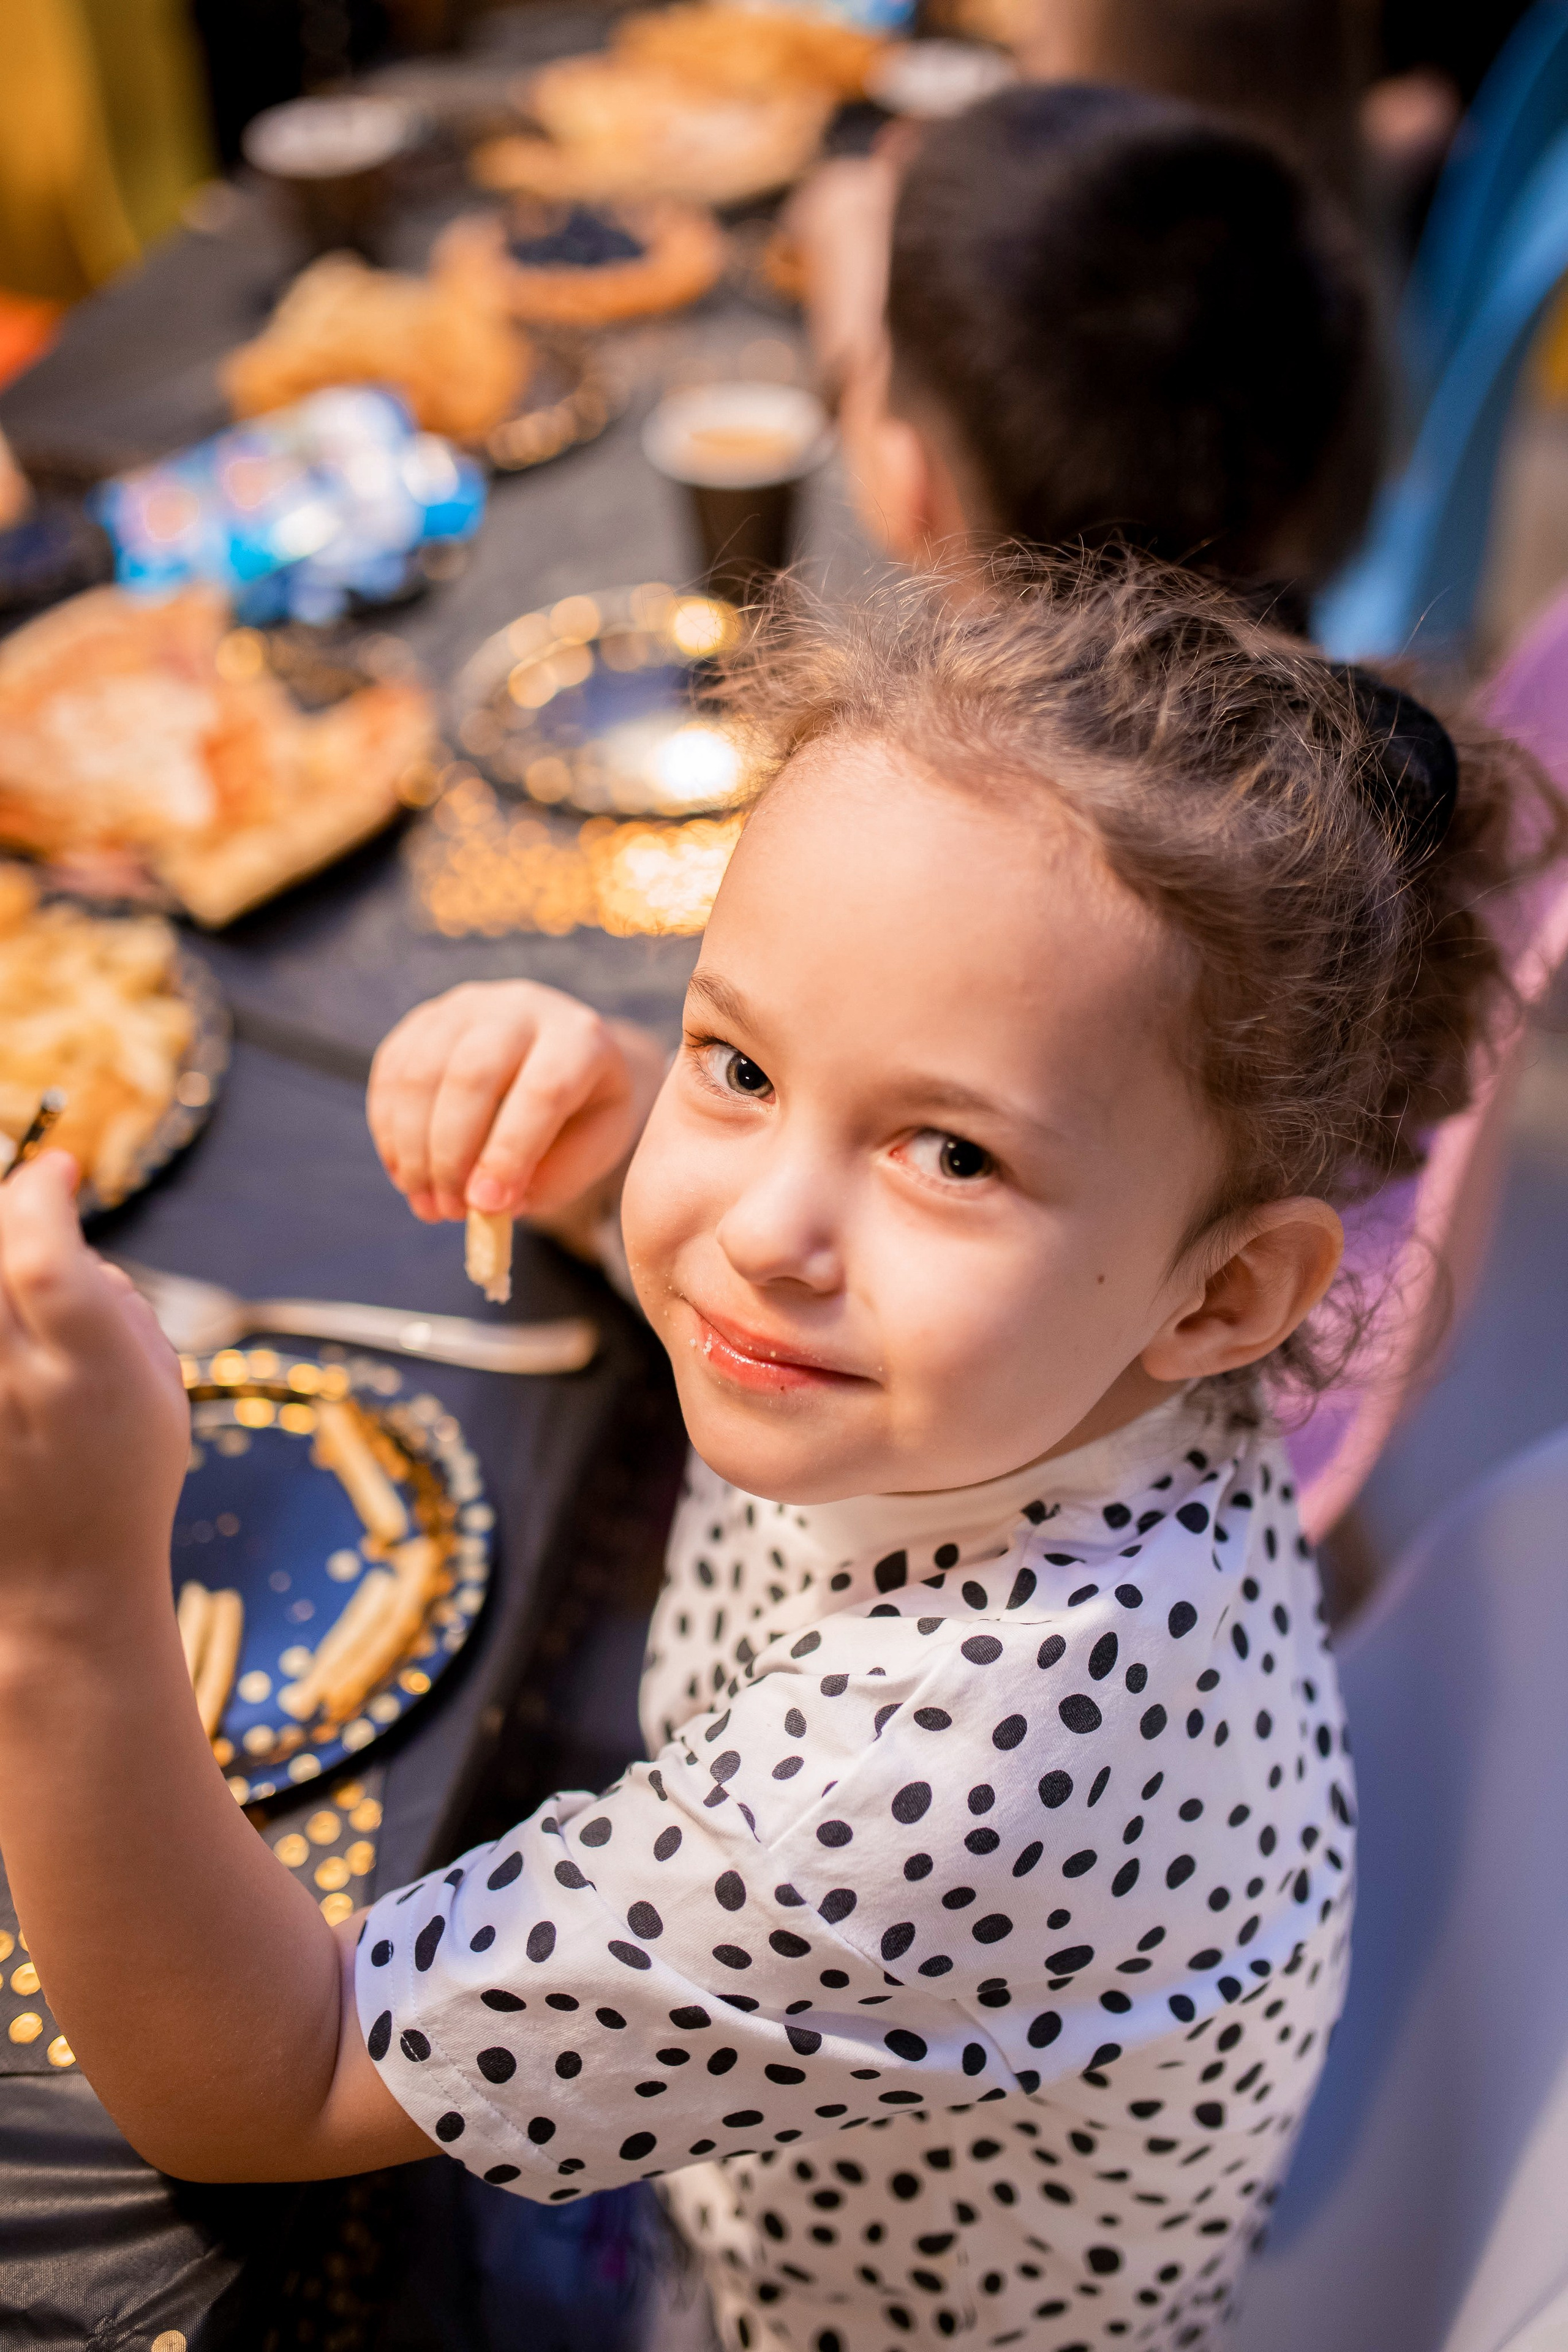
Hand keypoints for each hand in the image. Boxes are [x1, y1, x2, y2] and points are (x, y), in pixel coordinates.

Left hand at [0, 1154, 187, 1628]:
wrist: (59, 1584)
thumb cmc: (121, 1474)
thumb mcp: (156, 1382)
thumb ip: (111, 1298)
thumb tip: (59, 1226)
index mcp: (91, 1370)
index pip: (38, 1250)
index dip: (38, 1190)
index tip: (58, 1168)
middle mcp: (14, 1384)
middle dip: (8, 1218)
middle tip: (27, 1222)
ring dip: (3, 1276)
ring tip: (31, 1313)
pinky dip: (3, 1321)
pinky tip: (24, 1345)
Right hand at [367, 981, 666, 1225]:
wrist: (562, 1054)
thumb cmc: (581, 1111)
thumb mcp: (593, 1147)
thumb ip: (550, 1178)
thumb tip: (488, 1204)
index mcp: (579, 1038)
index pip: (542, 1091)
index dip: (509, 1152)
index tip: (485, 1206)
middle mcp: (521, 1007)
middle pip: (471, 1075)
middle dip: (451, 1155)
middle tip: (450, 1211)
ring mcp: (466, 1007)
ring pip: (421, 1074)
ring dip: (414, 1150)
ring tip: (428, 1204)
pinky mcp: (425, 1020)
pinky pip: (391, 1073)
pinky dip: (389, 1132)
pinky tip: (406, 1174)